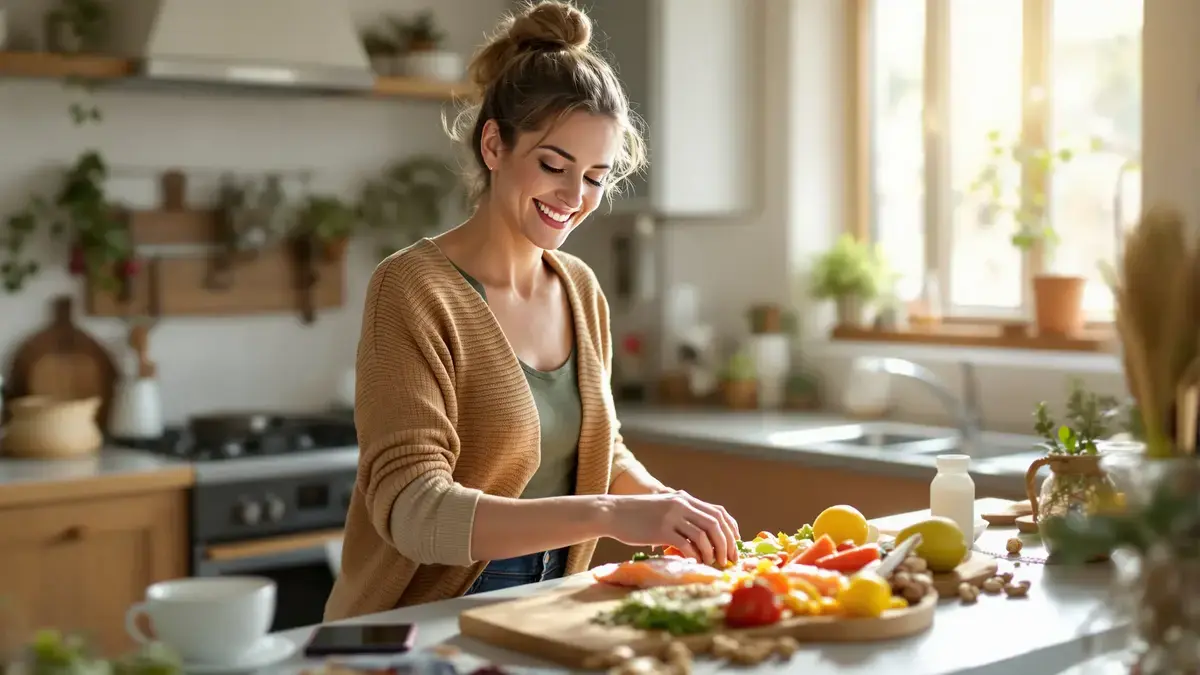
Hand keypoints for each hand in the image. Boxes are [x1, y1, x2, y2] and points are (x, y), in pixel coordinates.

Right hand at [604, 491, 739, 565]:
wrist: (613, 513)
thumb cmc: (638, 515)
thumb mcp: (665, 509)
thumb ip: (683, 517)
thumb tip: (704, 538)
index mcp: (685, 499)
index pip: (719, 512)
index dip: (731, 529)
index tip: (735, 544)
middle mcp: (682, 505)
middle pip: (716, 524)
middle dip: (727, 544)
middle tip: (729, 559)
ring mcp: (672, 517)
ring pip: (704, 536)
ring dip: (713, 553)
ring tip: (714, 563)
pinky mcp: (661, 530)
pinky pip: (687, 545)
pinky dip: (695, 556)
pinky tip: (695, 563)